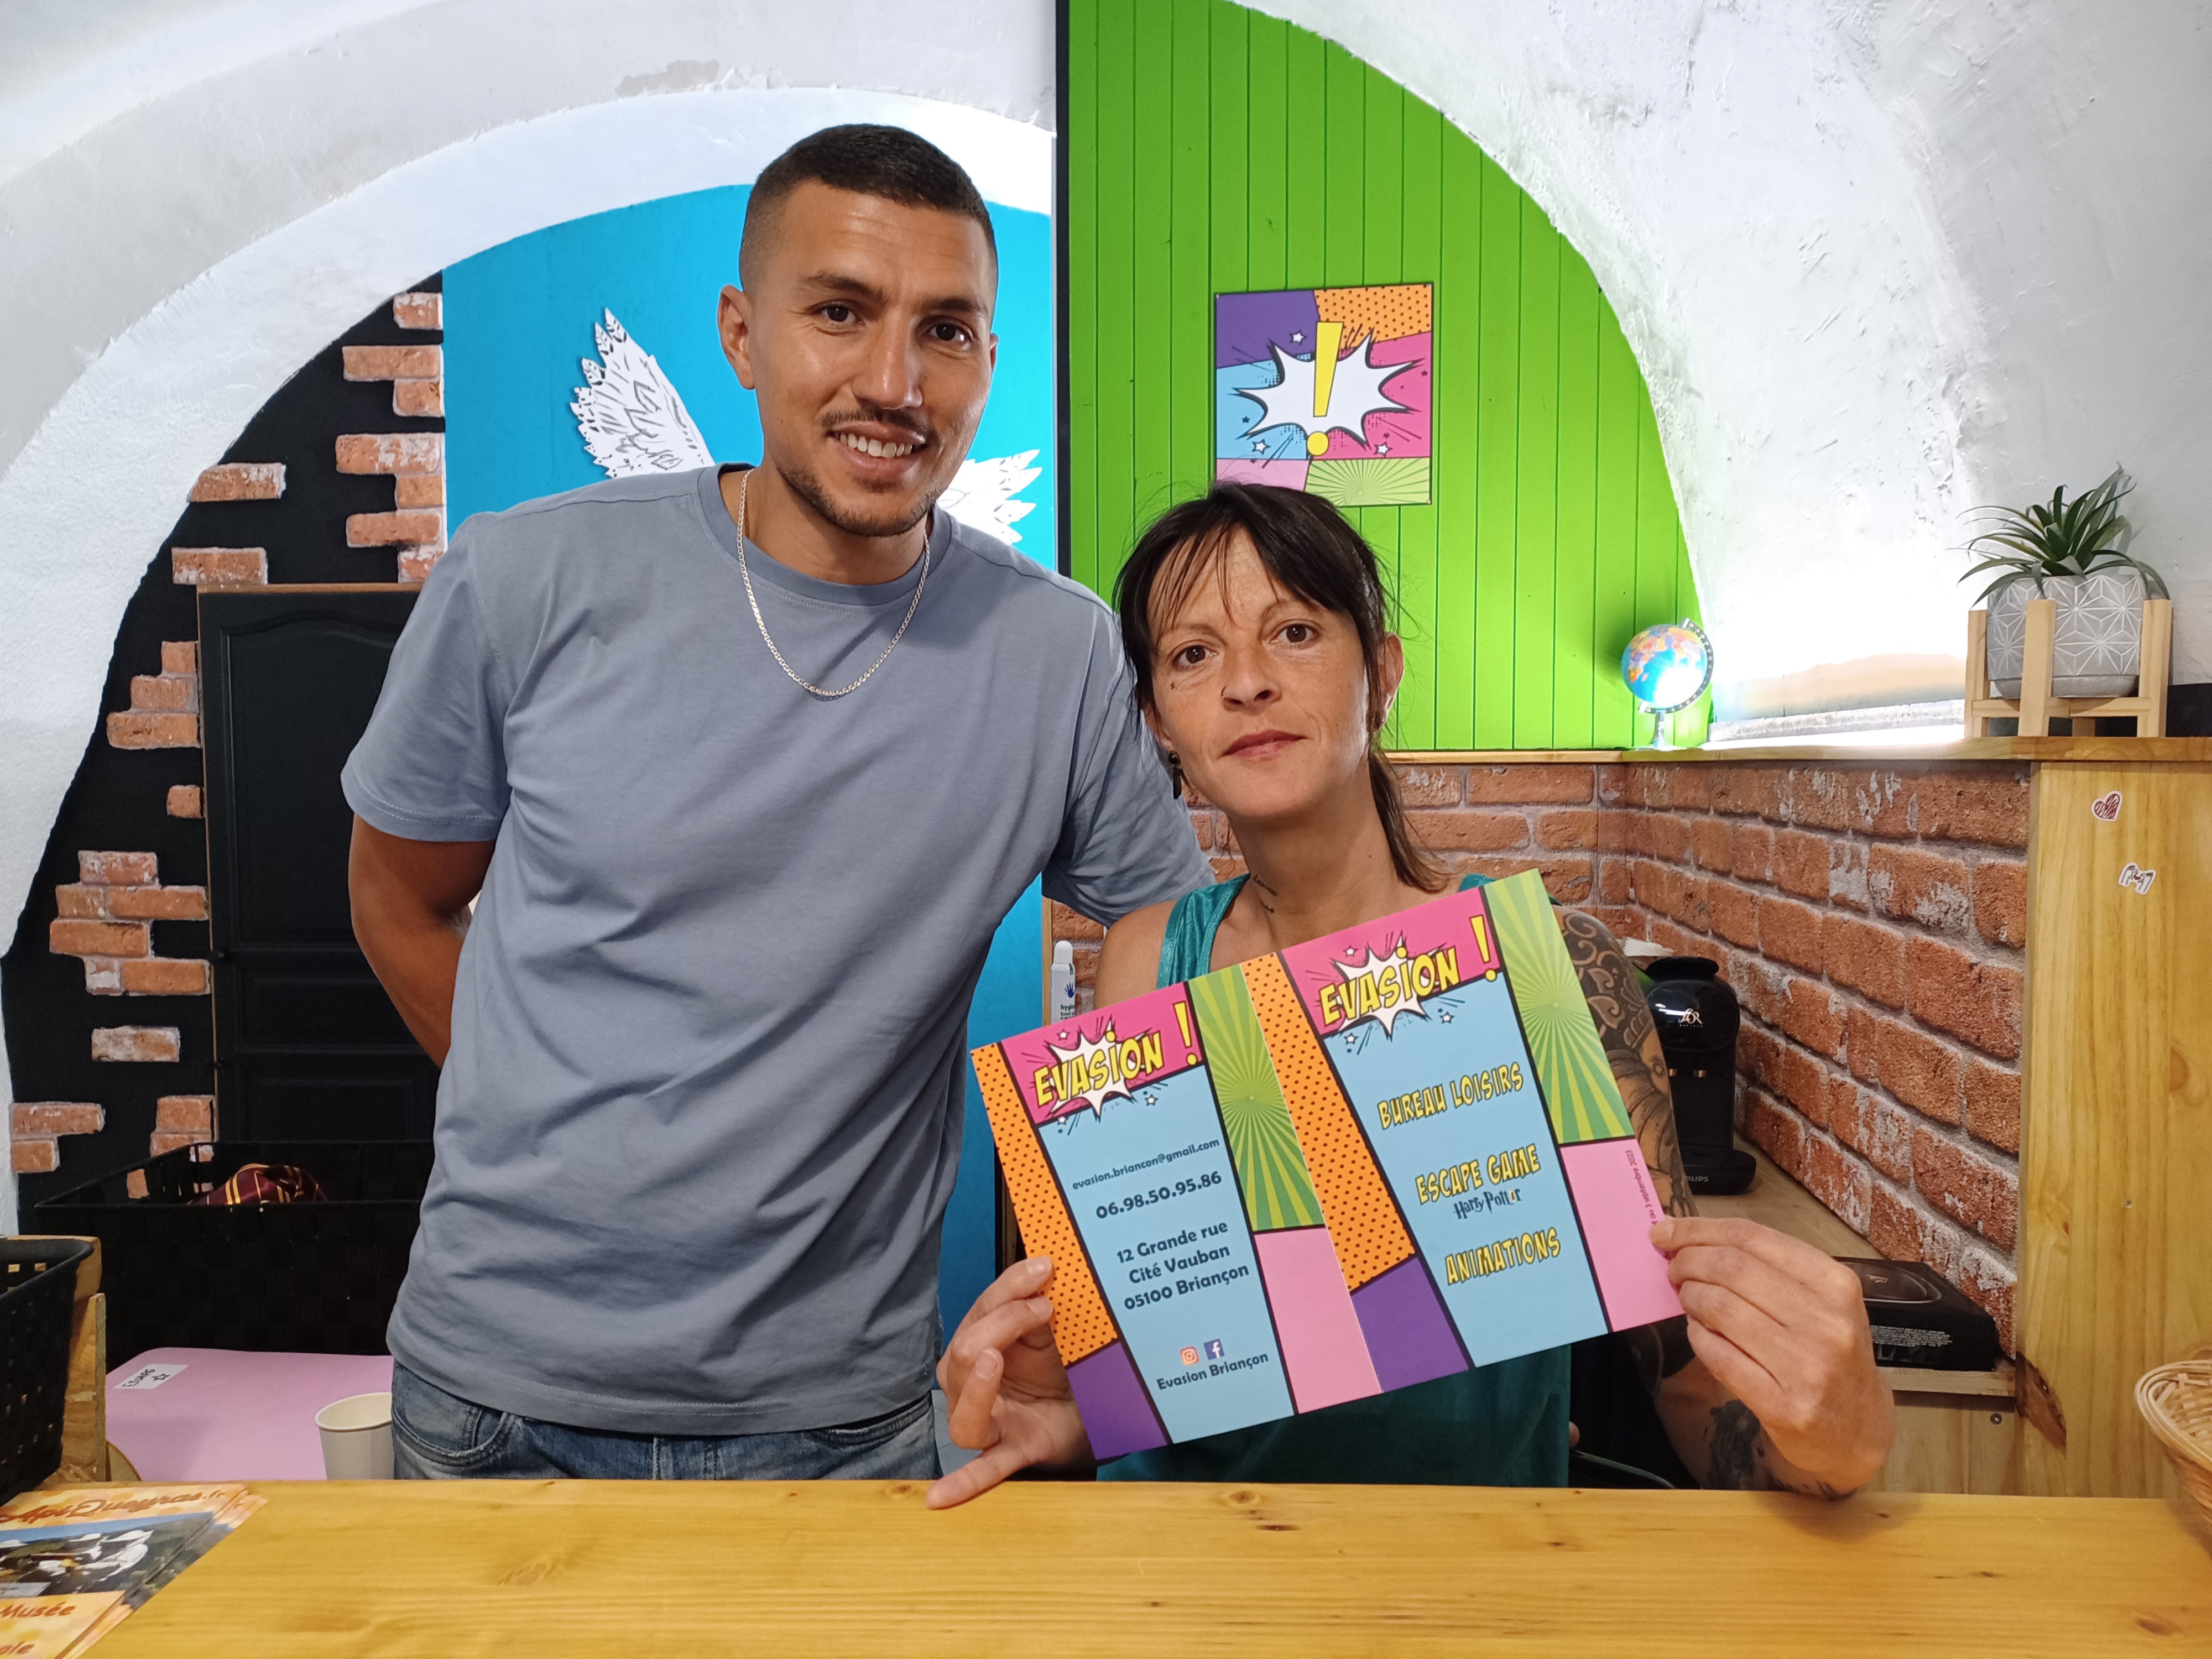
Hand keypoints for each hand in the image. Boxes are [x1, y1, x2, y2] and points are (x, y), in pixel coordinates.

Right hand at [924, 1257, 1093, 1508]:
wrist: (1087, 1406)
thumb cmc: (1057, 1366)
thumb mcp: (1045, 1329)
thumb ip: (1034, 1302)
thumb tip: (1041, 1268)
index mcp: (974, 1348)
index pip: (979, 1313)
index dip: (1009, 1290)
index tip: (1044, 1271)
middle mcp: (968, 1387)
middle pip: (965, 1354)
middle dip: (1003, 1324)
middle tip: (1045, 1309)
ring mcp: (987, 1423)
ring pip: (965, 1411)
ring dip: (978, 1385)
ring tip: (993, 1358)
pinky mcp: (1011, 1451)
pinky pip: (982, 1471)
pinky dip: (960, 1485)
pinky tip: (938, 1499)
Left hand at [1651, 1216, 1893, 1493]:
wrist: (1858, 1428)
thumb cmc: (1831, 1353)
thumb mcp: (1821, 1301)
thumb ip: (1768, 1267)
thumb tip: (1691, 1237)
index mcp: (1836, 1284)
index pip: (1752, 1238)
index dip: (1699, 1229)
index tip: (1665, 1231)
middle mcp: (1826, 1322)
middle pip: (1731, 1268)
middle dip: (1688, 1262)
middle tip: (1674, 1269)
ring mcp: (1807, 1366)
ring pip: (1720, 1308)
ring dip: (1691, 1298)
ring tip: (1689, 1300)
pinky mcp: (1784, 1406)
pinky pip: (1718, 1356)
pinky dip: (1697, 1337)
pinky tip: (1699, 1332)